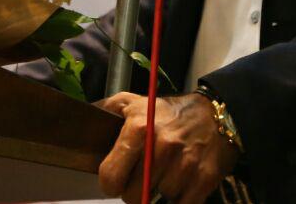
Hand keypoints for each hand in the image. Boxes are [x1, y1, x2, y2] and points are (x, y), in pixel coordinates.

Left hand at [96, 91, 238, 203]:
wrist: (214, 117)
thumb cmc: (166, 112)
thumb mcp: (131, 102)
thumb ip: (103, 110)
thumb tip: (81, 117)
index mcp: (139, 128)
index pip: (110, 177)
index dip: (109, 183)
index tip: (115, 179)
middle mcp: (162, 147)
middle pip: (132, 196)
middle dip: (133, 189)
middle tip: (141, 175)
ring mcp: (184, 165)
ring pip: (156, 200)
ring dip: (157, 192)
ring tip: (163, 172)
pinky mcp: (203, 180)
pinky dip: (177, 200)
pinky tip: (178, 182)